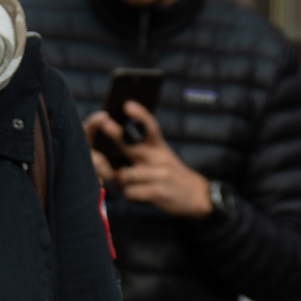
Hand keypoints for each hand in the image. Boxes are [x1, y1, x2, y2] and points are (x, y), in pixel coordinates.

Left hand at [86, 103, 211, 216]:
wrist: (195, 195)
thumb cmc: (171, 175)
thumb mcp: (163, 156)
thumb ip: (144, 150)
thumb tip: (118, 145)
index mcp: (159, 147)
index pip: (150, 126)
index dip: (139, 114)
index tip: (127, 105)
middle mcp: (158, 157)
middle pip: (132, 144)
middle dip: (116, 134)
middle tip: (105, 125)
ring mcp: (158, 174)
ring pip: (125, 173)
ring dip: (119, 180)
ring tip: (122, 182)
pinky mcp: (157, 192)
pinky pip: (131, 192)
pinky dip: (128, 194)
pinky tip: (133, 194)